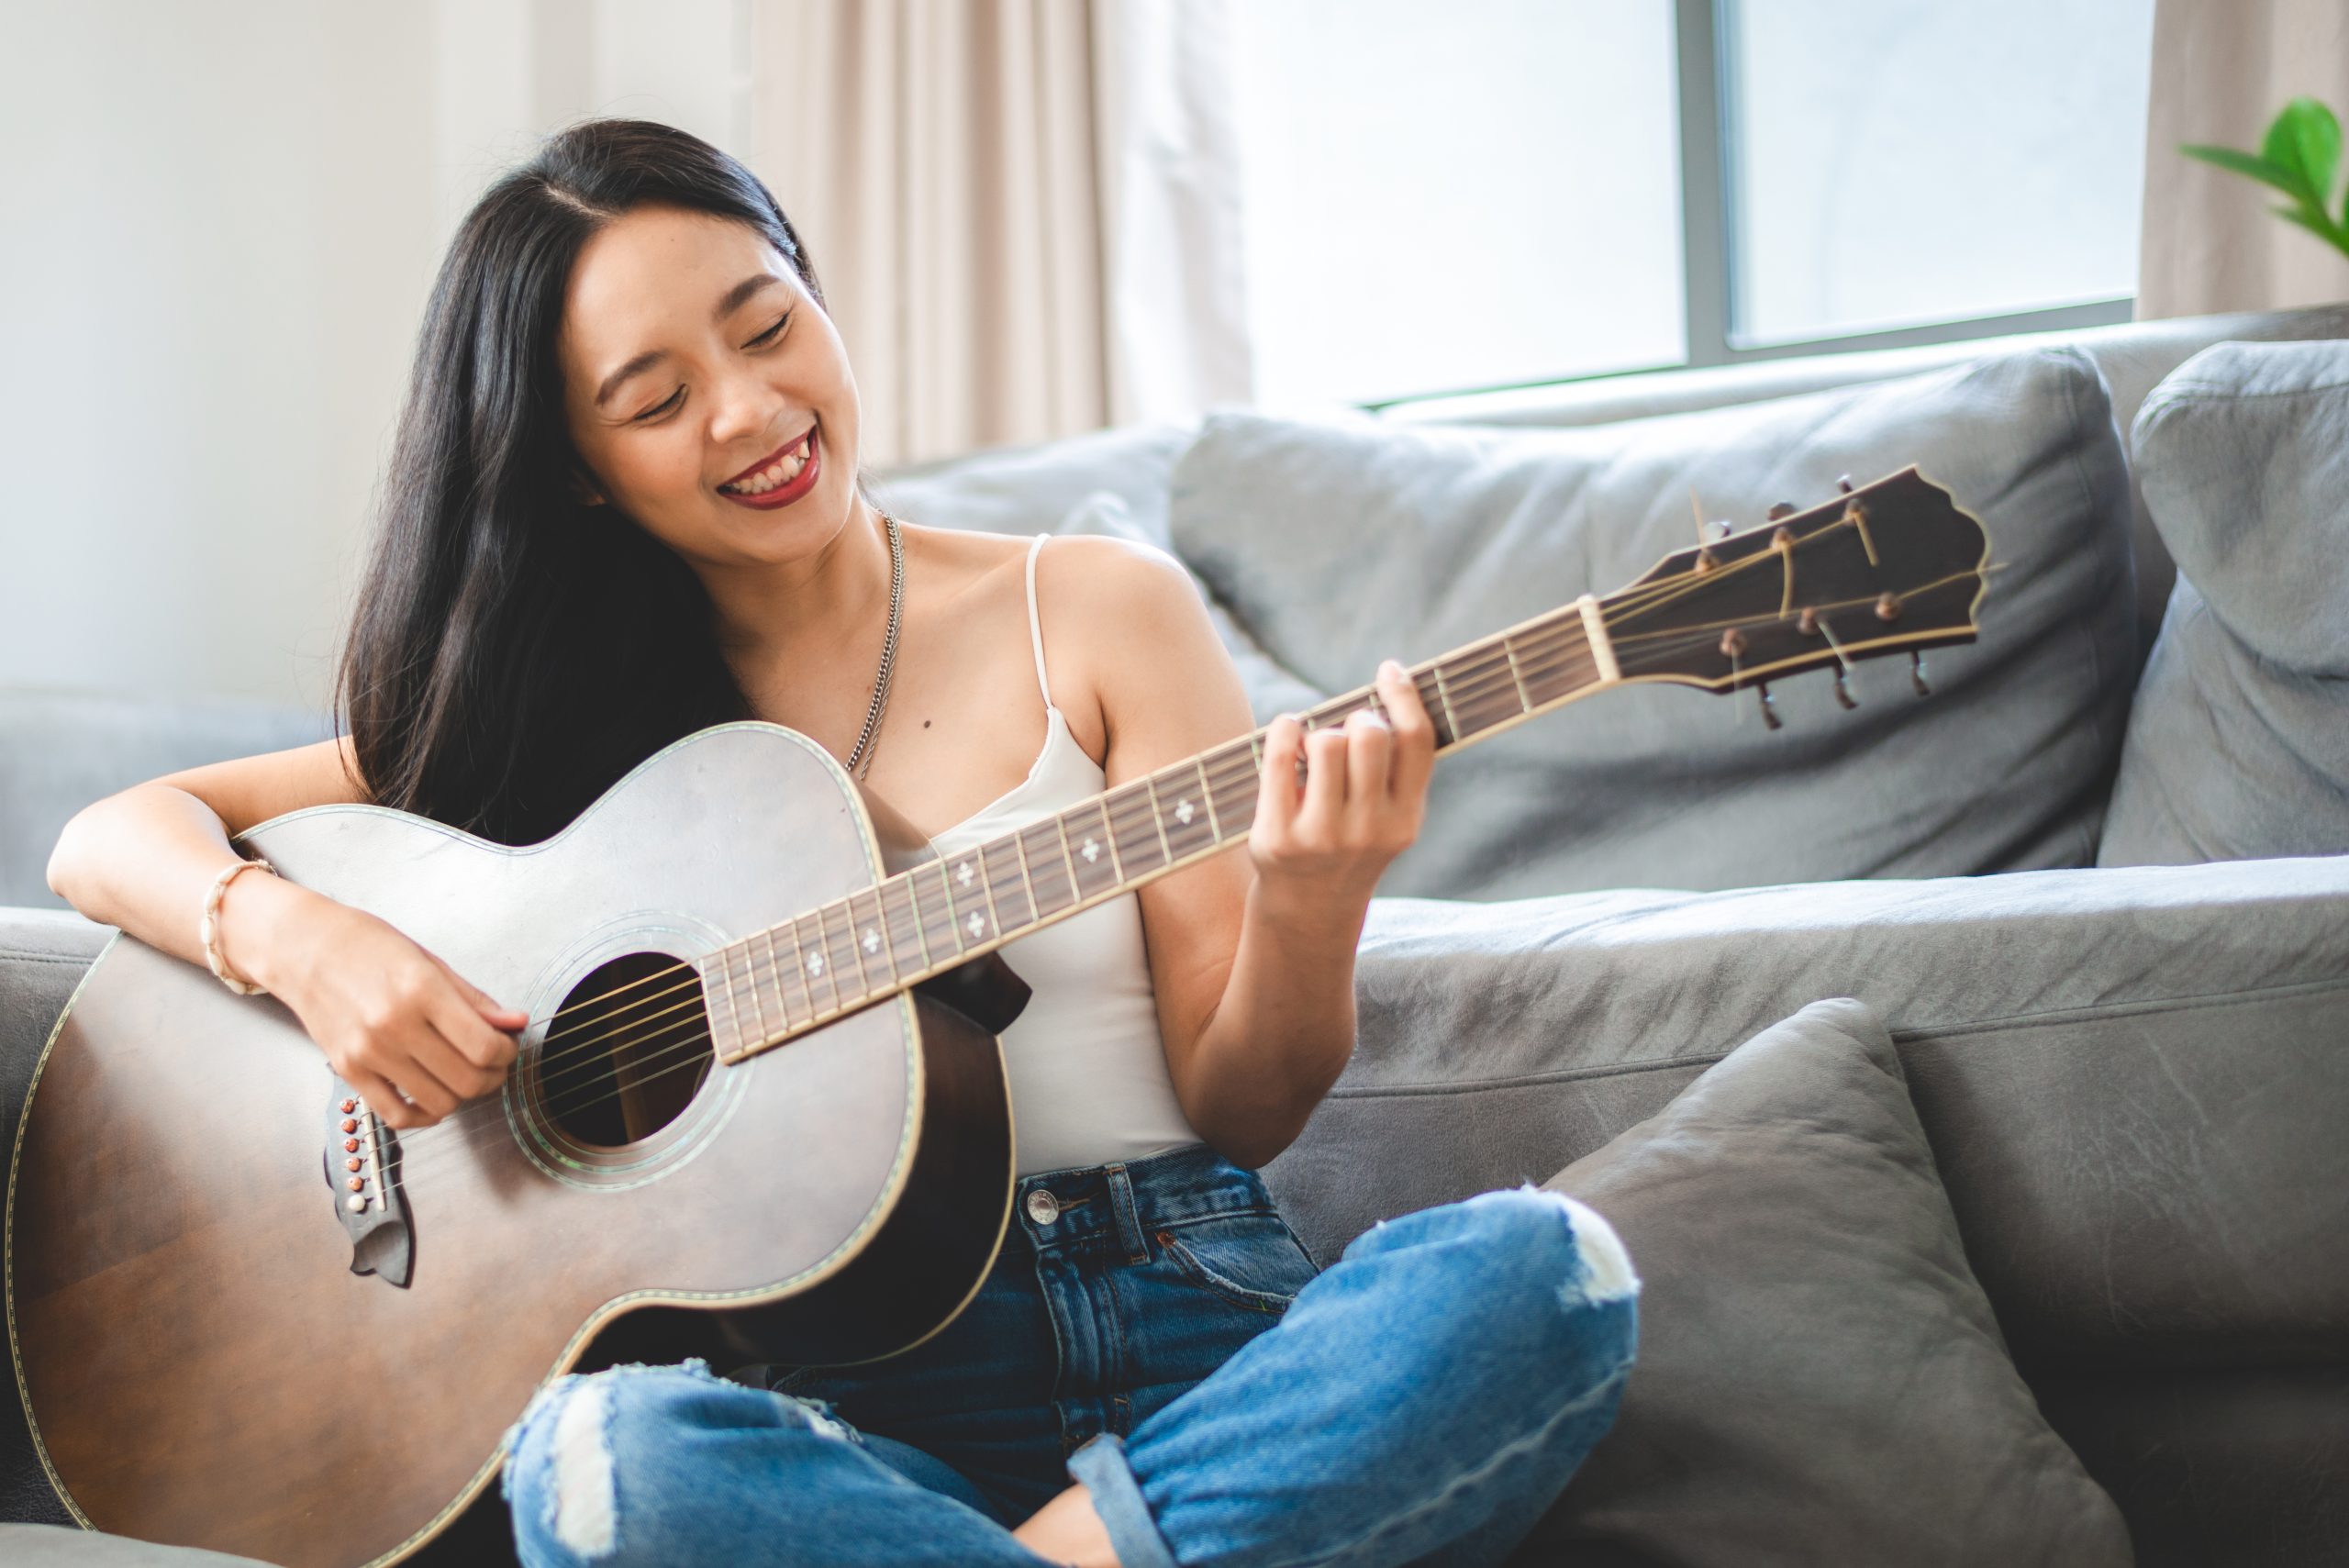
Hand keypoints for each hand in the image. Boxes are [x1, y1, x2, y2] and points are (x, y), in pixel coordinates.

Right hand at [254, 889, 527, 1129]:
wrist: (303, 948)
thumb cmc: (366, 946)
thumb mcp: (429, 961)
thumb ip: (474, 999)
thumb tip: (515, 1023)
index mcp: (420, 991)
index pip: (483, 1045)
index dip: (506, 1053)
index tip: (507, 1046)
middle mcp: (393, 1025)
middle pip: (466, 1079)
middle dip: (493, 1076)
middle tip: (493, 1065)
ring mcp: (368, 1053)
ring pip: (438, 1102)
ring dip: (463, 1096)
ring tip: (463, 1076)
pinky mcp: (348, 1071)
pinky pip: (397, 1115)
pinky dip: (423, 1115)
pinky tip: (432, 1097)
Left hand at [1248, 658, 1434, 914]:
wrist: (1309, 907)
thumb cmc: (1351, 842)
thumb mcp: (1389, 817)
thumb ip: (1397, 768)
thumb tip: (1394, 685)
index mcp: (1406, 819)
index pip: (1416, 741)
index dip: (1404, 696)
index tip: (1389, 671)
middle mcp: (1369, 830)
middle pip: (1369, 734)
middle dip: (1356, 720)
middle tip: (1346, 734)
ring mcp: (1323, 836)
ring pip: (1326, 742)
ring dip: (1318, 734)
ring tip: (1314, 754)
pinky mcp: (1278, 838)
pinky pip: (1280, 756)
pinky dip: (1284, 730)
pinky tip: (1287, 733)